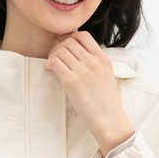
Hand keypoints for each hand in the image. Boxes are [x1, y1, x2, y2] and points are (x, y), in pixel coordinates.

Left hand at [44, 31, 134, 155]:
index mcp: (103, 59)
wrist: (110, 122)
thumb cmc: (106, 105)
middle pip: (69, 41)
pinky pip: (54, 62)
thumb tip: (76, 58)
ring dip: (51, 56)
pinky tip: (48, 71)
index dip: (69, 37)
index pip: (83, 35)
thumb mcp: (106, 77)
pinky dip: (48, 64)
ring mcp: (83, 71)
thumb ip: (95, 65)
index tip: (63, 46)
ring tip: (51, 66)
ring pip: (60, 50)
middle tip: (54, 58)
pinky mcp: (72, 81)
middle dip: (58, 46)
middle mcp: (94, 62)